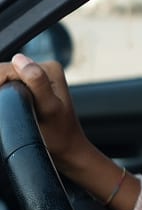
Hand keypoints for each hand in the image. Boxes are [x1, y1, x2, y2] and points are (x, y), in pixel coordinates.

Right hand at [0, 54, 93, 173]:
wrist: (67, 150)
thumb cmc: (58, 135)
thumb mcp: (47, 108)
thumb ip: (37, 82)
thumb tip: (20, 59)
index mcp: (49, 68)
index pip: (6, 68)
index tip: (5, 106)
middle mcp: (44, 68)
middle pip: (4, 73)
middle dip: (1, 91)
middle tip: (9, 112)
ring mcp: (37, 78)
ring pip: (4, 81)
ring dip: (2, 94)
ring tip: (11, 112)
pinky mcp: (31, 88)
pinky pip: (8, 87)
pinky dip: (5, 97)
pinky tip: (11, 108)